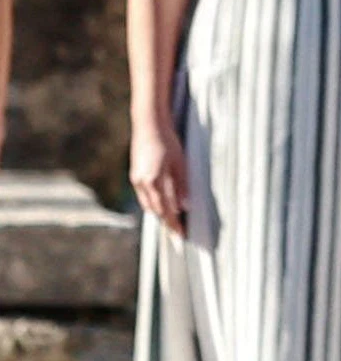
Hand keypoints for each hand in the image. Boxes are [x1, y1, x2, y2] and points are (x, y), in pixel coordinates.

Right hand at [130, 118, 191, 235]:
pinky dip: (153, 204)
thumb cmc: (167, 141)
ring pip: (148, 204)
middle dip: (167, 222)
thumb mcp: (180, 163)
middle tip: (179, 232)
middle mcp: (142, 184)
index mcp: (154, 181)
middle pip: (156, 210)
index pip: (166, 210)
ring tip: (172, 222)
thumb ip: (182, 186)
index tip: (182, 235)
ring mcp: (136, 180)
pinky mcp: (135, 175)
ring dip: (160, 214)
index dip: (174, 224)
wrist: (148, 124)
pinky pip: (144, 196)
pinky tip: (161, 205)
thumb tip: (185, 207)